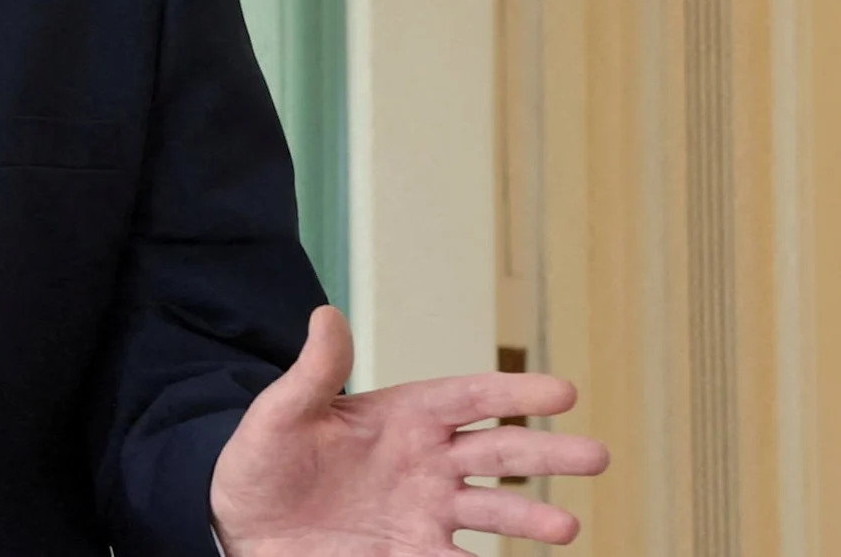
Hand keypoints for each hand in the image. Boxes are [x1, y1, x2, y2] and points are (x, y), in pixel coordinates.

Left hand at [210, 307, 609, 555]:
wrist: (243, 522)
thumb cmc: (262, 457)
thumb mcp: (280, 413)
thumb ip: (312, 373)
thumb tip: (324, 313)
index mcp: (404, 416)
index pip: (470, 398)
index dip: (514, 394)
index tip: (564, 392)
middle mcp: (428, 462)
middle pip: (499, 455)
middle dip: (547, 454)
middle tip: (596, 455)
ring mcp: (426, 512)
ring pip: (494, 513)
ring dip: (531, 518)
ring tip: (566, 527)